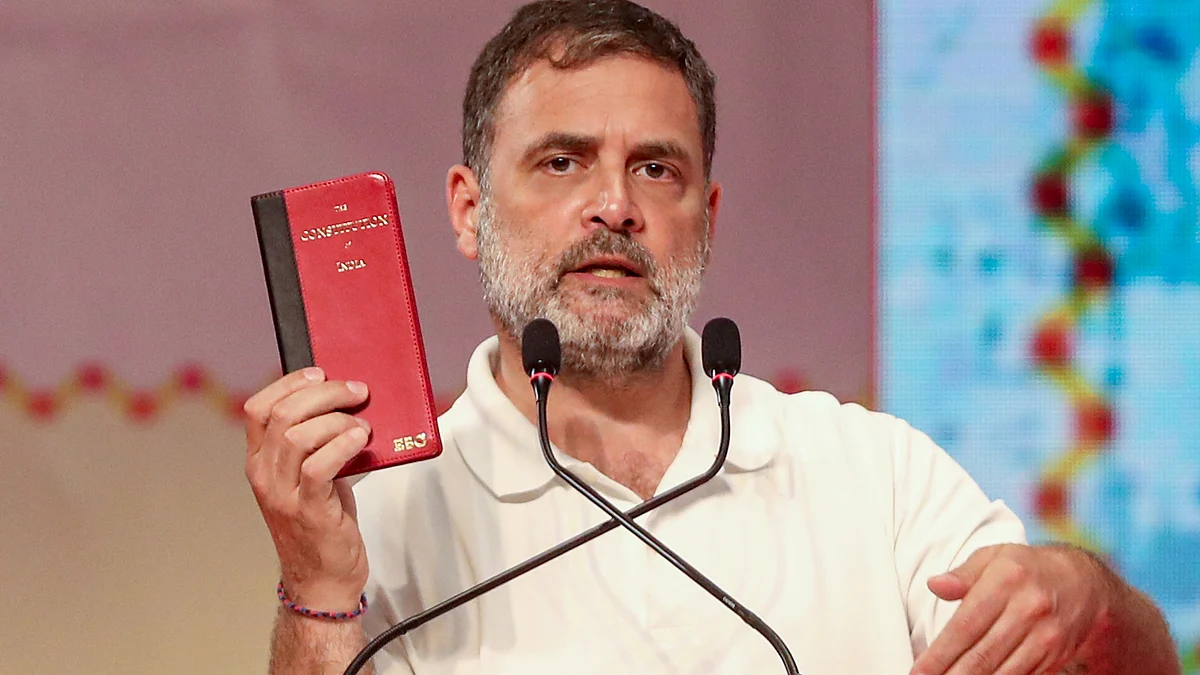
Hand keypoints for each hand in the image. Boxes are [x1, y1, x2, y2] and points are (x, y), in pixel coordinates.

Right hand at [244, 367, 372, 611]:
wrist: (324, 578)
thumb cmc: (324, 519)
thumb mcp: (313, 474)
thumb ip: (318, 442)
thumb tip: (348, 401)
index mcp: (259, 461)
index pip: (257, 408)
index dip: (287, 383)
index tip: (318, 373)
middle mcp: (263, 475)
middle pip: (283, 415)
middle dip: (324, 394)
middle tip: (357, 391)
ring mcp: (282, 494)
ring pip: (298, 436)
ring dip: (337, 420)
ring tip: (362, 424)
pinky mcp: (307, 510)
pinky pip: (319, 466)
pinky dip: (342, 445)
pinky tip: (361, 440)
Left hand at [911, 544, 1107, 674]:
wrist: (1084, 584)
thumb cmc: (1026, 569)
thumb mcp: (995, 557)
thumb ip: (963, 573)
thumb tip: (935, 585)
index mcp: (1006, 580)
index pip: (965, 625)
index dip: (939, 653)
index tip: (918, 670)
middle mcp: (1028, 610)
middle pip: (982, 655)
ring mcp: (1045, 636)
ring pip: (1002, 672)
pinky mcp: (1054, 655)